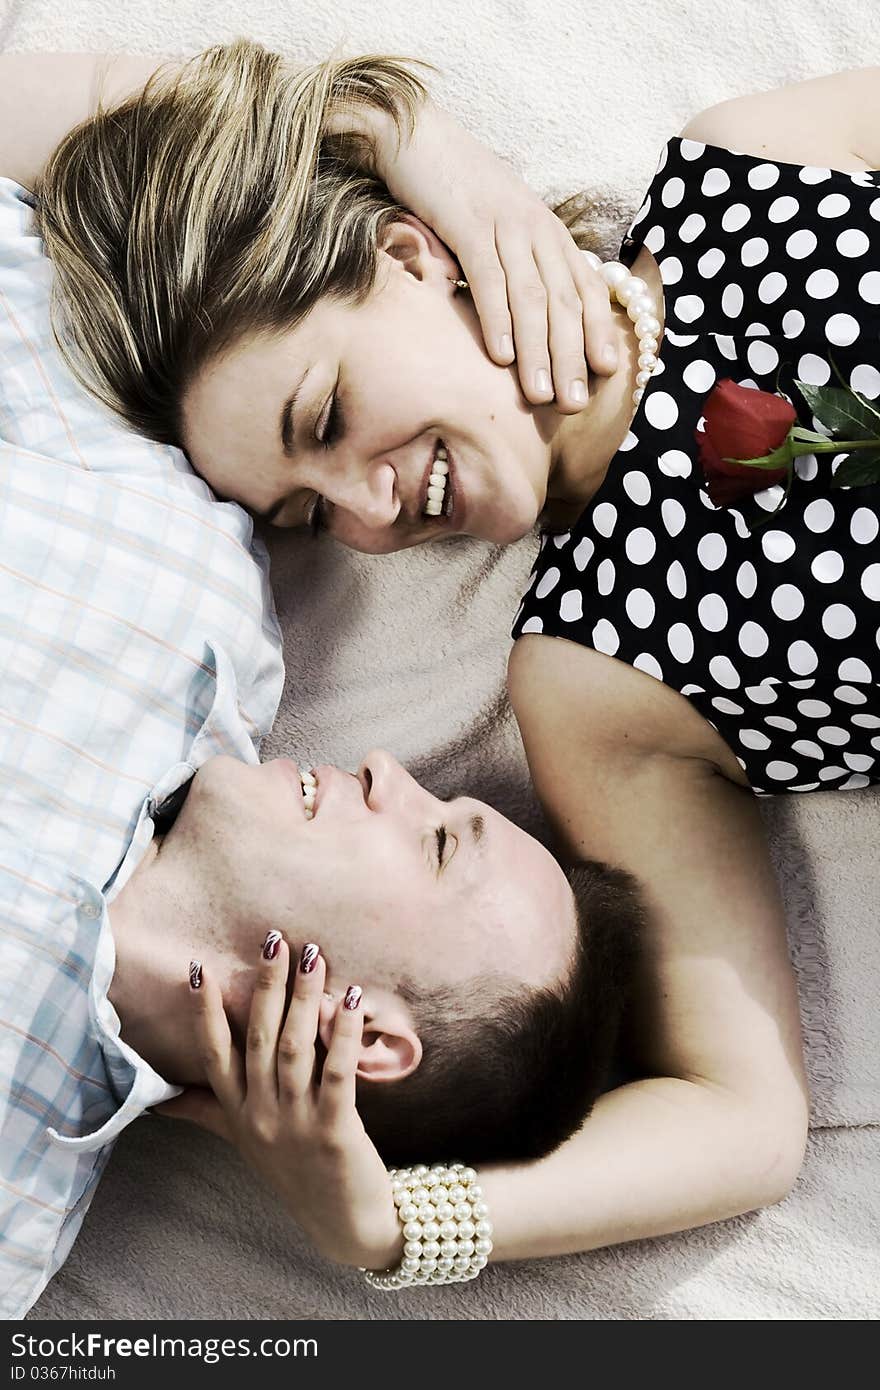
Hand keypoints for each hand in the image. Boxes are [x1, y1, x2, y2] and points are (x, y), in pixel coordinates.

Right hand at [157, 939, 402, 1270]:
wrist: (342, 1225)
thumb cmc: (292, 1174)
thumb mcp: (242, 1141)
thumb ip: (206, 1112)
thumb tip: (159, 1099)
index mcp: (238, 1113)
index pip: (214, 1055)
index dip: (205, 1013)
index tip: (198, 969)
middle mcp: (261, 1116)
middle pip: (259, 1040)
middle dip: (265, 986)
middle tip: (274, 939)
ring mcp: (296, 1124)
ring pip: (296, 1049)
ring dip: (304, 999)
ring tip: (313, 957)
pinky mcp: (334, 1132)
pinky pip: (338, 1075)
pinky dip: (343, 1036)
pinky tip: (353, 1003)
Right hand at [373, 101, 617, 411]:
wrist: (417, 136)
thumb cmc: (458, 191)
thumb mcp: (502, 227)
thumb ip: (522, 266)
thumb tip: (533, 321)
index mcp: (549, 233)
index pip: (585, 287)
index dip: (599, 331)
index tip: (608, 374)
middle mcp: (536, 229)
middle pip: (563, 302)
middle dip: (572, 357)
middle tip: (575, 403)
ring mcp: (504, 225)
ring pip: (531, 297)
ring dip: (539, 351)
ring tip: (541, 394)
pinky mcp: (468, 224)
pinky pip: (488, 278)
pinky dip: (497, 318)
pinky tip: (501, 355)